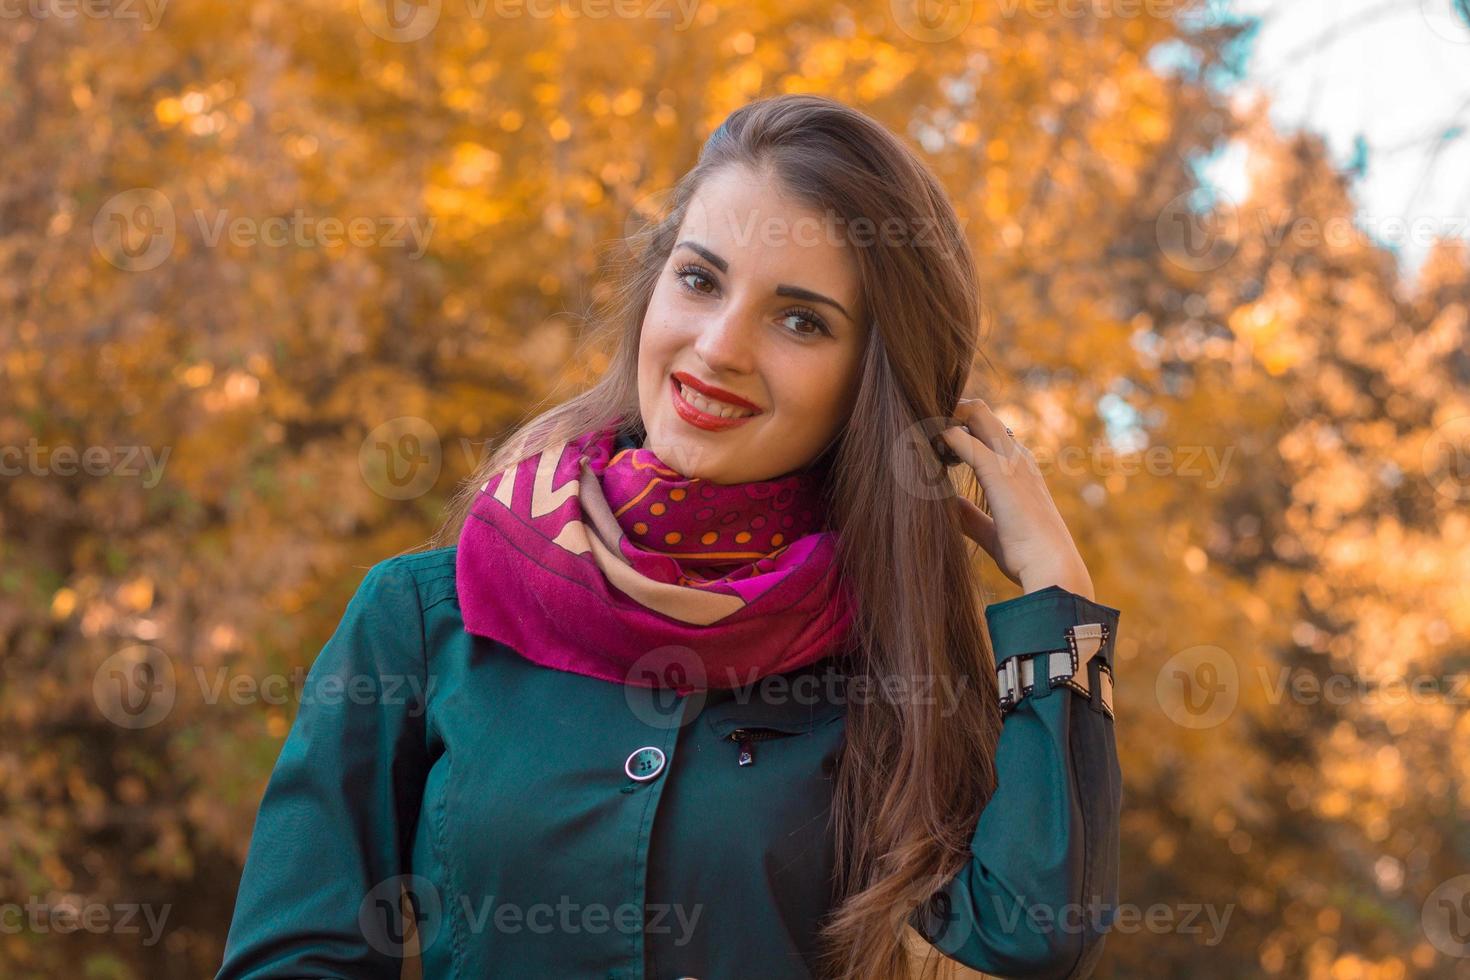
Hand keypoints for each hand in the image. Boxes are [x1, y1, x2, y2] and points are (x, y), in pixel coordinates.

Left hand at [940, 398, 1095, 600]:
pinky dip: (939, 438)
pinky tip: (925, 455)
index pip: (985, 428)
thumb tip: (952, 506)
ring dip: (942, 422)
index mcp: (1018, 467)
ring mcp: (1009, 459)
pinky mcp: (998, 470)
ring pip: (974, 412)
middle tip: (923, 441)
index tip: (934, 451)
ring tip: (921, 447)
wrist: (1051, 568)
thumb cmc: (1027, 556)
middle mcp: (1015, 455)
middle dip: (947, 415)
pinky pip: (960, 437)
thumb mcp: (993, 532)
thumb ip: (972, 516)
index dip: (957, 430)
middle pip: (979, 410)